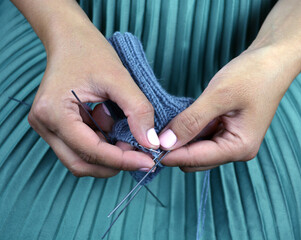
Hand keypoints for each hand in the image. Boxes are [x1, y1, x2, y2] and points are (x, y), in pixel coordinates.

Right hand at [27, 9, 159, 177]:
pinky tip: (112, 126)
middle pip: (81, 163)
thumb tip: (151, 143)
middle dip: (114, 163)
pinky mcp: (55, 126)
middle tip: (140, 154)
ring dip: (108, 155)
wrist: (70, 38)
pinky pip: (80, 147)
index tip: (148, 161)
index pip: (90, 151)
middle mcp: (44, 124)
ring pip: (80, 158)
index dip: (121, 160)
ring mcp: (47, 127)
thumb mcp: (119, 78)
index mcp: (54, 112)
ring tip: (126, 136)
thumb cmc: (90, 52)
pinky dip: (102, 144)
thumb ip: (137, 111)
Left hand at [158, 45, 294, 171]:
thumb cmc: (252, 75)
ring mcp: (232, 141)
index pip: (197, 159)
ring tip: (163, 125)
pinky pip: (202, 137)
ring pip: (197, 150)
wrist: (272, 59)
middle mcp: (236, 149)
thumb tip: (166, 143)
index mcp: (239, 147)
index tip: (147, 147)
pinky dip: (189, 131)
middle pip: (196, 160)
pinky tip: (178, 120)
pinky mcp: (227, 131)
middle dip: (175, 149)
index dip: (171, 155)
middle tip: (153, 133)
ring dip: (181, 140)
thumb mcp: (218, 96)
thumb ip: (191, 121)